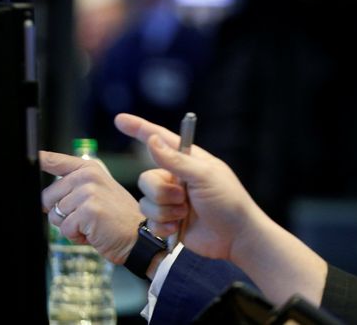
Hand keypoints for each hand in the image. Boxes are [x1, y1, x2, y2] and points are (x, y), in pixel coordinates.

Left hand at [40, 150, 143, 264]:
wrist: (138, 234)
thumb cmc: (117, 216)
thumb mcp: (98, 192)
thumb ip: (73, 188)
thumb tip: (43, 199)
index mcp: (89, 169)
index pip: (54, 161)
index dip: (39, 160)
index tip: (31, 156)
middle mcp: (87, 177)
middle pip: (47, 197)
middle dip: (60, 213)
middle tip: (84, 216)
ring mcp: (88, 192)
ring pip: (55, 215)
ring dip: (70, 226)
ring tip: (91, 224)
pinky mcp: (88, 211)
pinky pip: (65, 229)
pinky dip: (76, 236)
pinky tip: (93, 232)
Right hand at [115, 112, 327, 305]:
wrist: (235, 237)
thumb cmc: (228, 201)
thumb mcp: (204, 176)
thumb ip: (175, 160)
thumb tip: (152, 139)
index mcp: (188, 160)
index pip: (160, 139)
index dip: (139, 128)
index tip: (120, 119)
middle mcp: (176, 178)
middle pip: (146, 178)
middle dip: (162, 192)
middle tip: (185, 199)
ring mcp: (171, 200)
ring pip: (145, 200)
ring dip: (165, 211)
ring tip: (186, 214)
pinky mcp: (168, 221)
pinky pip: (149, 220)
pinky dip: (163, 226)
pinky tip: (179, 228)